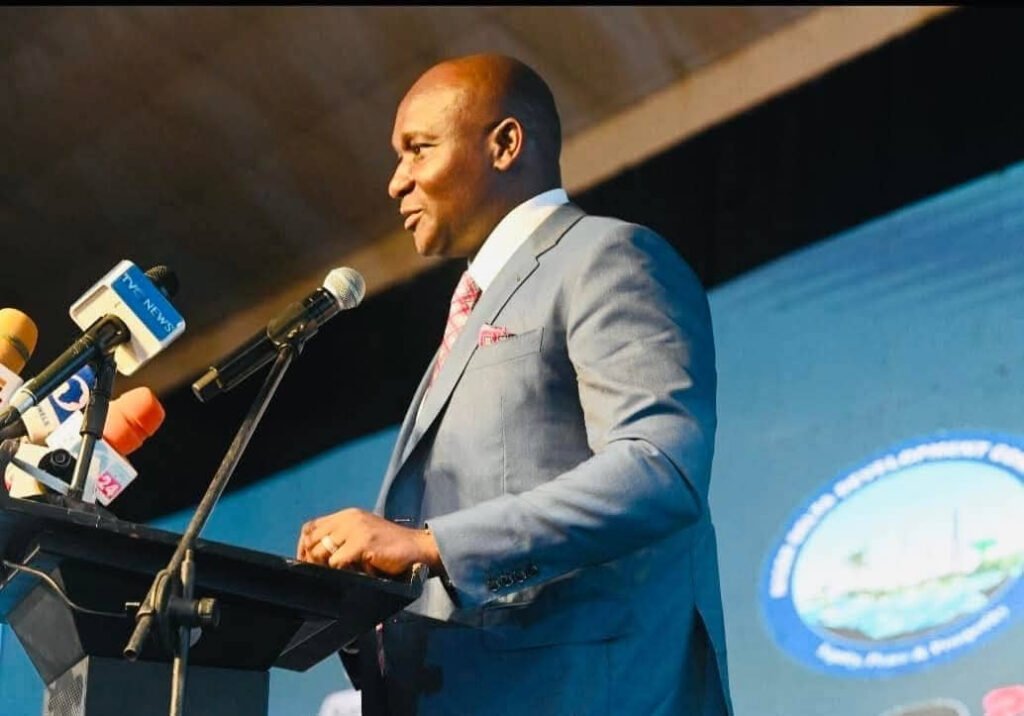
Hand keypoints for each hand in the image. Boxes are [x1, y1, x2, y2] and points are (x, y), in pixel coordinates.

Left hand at [297, 508, 442, 577]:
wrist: (417, 548)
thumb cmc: (391, 547)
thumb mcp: (363, 535)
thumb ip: (342, 539)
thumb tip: (315, 557)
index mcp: (347, 515)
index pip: (311, 527)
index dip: (304, 546)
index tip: (307, 563)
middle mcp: (349, 518)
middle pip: (312, 539)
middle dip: (311, 559)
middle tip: (321, 574)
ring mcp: (355, 529)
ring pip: (321, 551)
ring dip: (327, 567)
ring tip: (342, 573)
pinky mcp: (362, 542)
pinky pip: (337, 561)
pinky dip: (341, 571)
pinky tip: (354, 573)